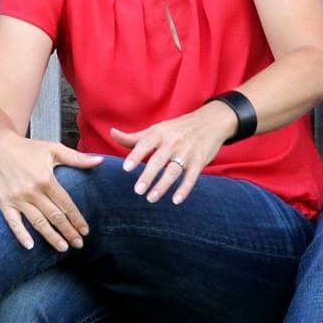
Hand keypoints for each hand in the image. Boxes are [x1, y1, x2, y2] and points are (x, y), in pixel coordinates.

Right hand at [0, 130, 104, 251]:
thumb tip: (100, 161)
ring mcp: (17, 198)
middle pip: (54, 216)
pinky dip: (21, 235)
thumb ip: (77, 158)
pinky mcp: (4, 202)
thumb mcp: (53, 149)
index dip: (77, 218)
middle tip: (79, 244)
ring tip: (63, 248)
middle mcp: (32, 190)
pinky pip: (13, 222)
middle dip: (68, 231)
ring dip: (51, 237)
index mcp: (46, 178)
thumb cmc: (28, 149)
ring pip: (38, 222)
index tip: (85, 231)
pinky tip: (30, 246)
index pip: (66, 204)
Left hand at [109, 101, 238, 205]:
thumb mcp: (156, 130)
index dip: (135, 155)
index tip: (126, 168)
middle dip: (148, 175)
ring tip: (151, 198)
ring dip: (163, 185)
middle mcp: (172, 142)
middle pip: (158, 160)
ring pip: (173, 170)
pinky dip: (184, 189)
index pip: (145, 144)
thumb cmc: (177, 129)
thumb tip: (111, 133)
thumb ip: (133, 137)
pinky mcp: (199, 161)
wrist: (210, 121)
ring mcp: (187, 152)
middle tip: (138, 190)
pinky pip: (191, 177)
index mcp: (159, 133)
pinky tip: (176, 200)